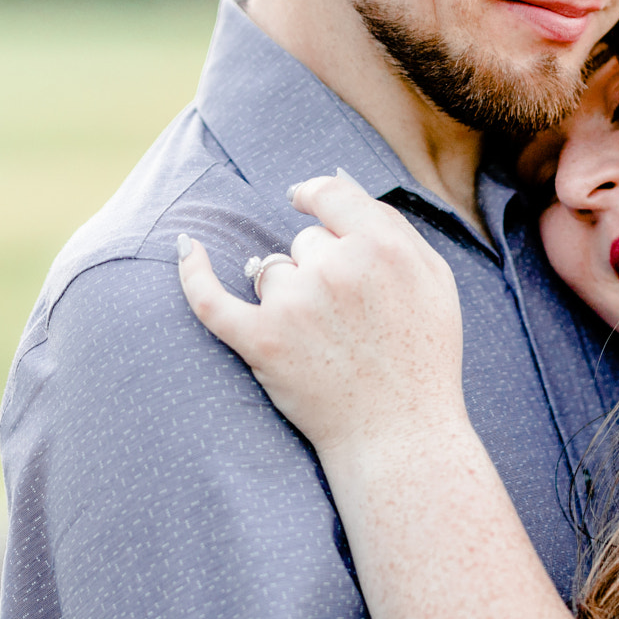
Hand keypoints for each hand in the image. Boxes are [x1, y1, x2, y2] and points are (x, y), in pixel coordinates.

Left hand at [176, 170, 467, 459]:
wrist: (401, 436)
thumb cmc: (424, 357)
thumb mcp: (433, 279)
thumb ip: (392, 225)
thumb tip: (338, 182)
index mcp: (383, 247)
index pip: (330, 195)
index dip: (315, 195)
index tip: (304, 198)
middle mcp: (337, 268)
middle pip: (304, 239)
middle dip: (320, 266)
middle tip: (351, 317)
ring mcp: (295, 305)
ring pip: (271, 270)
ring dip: (288, 294)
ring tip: (323, 339)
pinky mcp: (261, 343)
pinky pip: (212, 298)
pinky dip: (192, 273)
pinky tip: (185, 247)